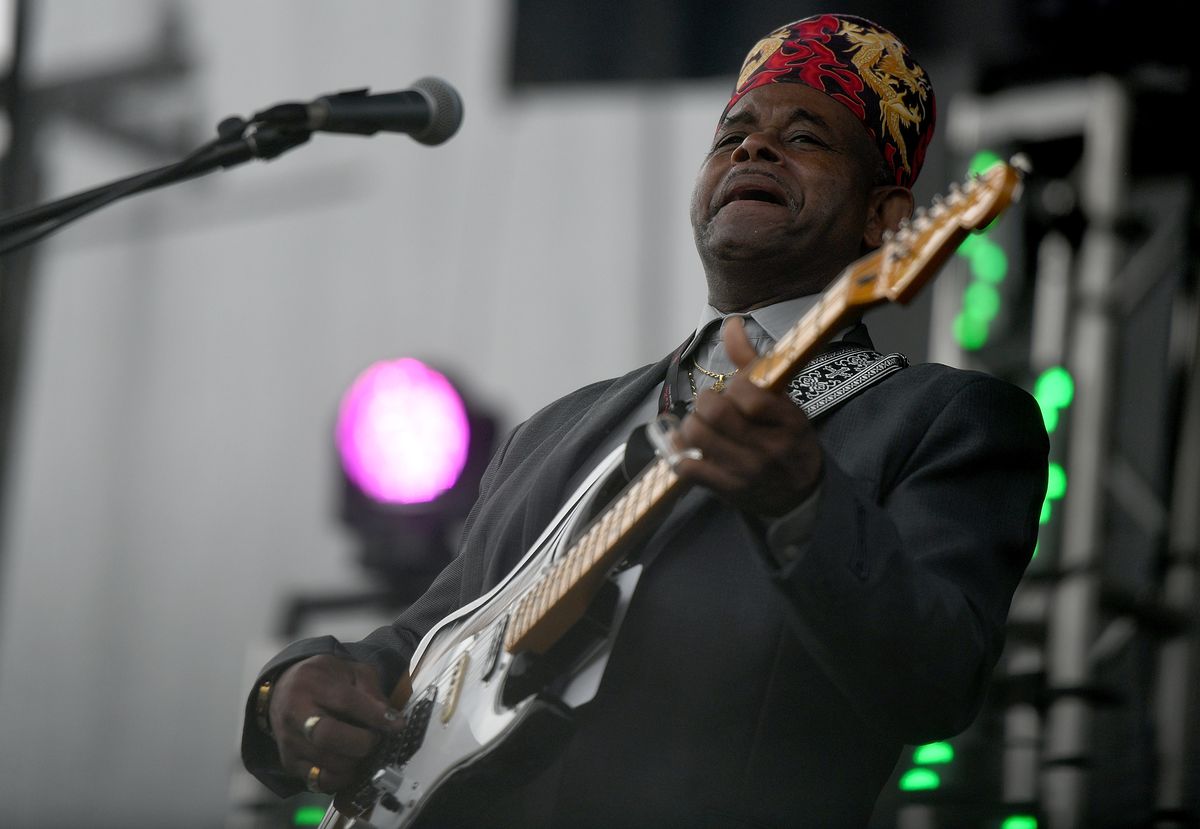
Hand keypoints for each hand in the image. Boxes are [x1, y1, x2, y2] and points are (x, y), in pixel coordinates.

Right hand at [269, 655, 410, 792]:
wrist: (282, 691)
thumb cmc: (322, 679)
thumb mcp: (349, 671)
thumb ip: (370, 690)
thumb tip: (390, 719)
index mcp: (310, 685)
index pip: (345, 702)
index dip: (374, 716)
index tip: (397, 724)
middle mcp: (294, 714)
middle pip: (328, 736)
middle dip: (361, 742)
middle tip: (376, 738)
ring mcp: (290, 742)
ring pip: (327, 763)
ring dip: (356, 761)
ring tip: (363, 749)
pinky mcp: (290, 764)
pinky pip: (320, 781)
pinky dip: (342, 777)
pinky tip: (350, 764)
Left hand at [675, 316, 822, 516]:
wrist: (800, 494)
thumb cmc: (788, 439)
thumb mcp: (783, 401)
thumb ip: (753, 362)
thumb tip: (732, 324)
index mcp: (788, 421)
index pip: (749, 394)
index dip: (734, 386)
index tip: (735, 391)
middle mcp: (768, 449)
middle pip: (715, 413)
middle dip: (705, 402)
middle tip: (711, 406)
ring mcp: (746, 472)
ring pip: (697, 437)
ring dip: (690, 424)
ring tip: (700, 425)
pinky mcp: (726, 490)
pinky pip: (687, 466)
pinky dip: (679, 451)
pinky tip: (688, 446)